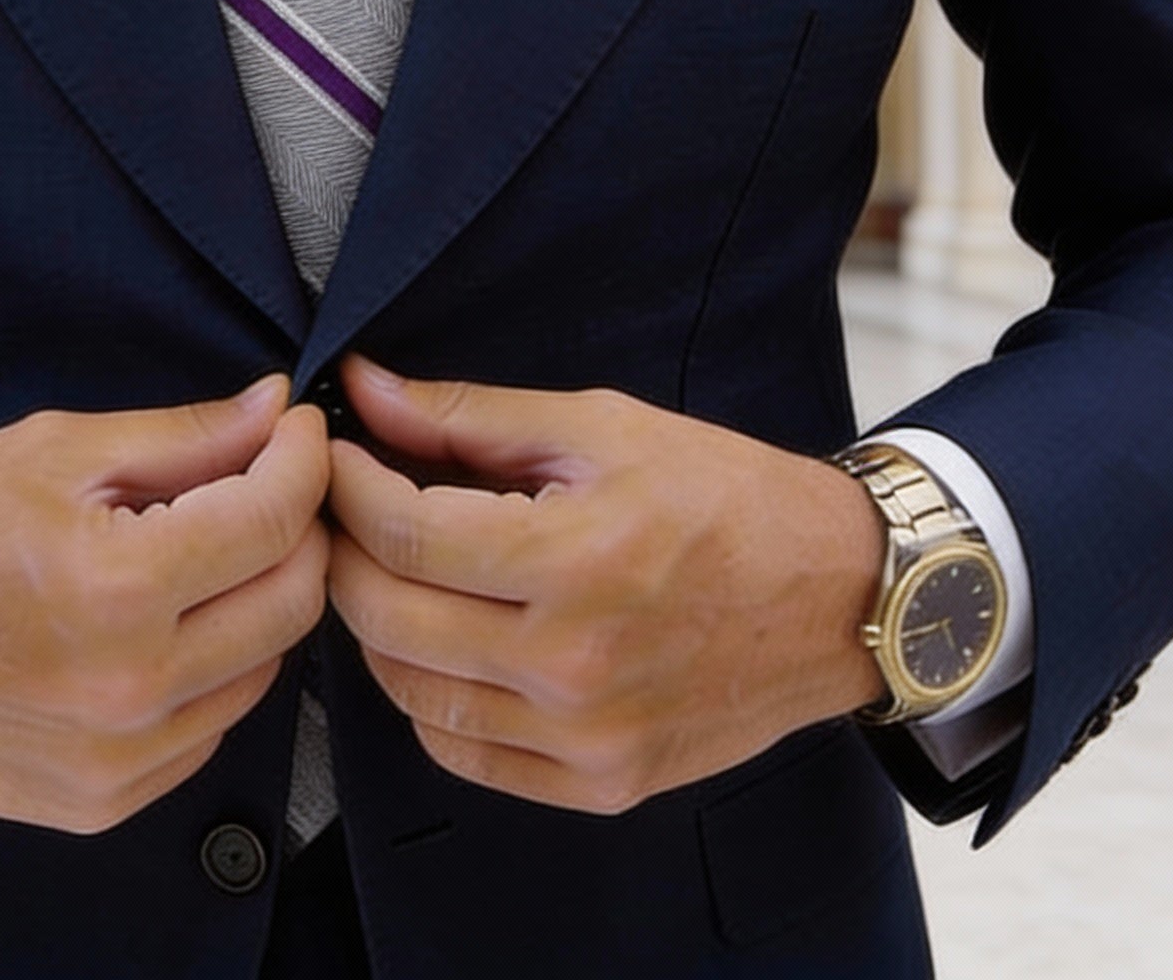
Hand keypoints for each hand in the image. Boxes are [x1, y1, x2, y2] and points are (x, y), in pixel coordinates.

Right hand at [0, 376, 329, 833]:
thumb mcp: (54, 451)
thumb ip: (182, 436)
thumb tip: (274, 410)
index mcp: (116, 586)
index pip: (274, 519)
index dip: (304, 459)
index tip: (298, 430)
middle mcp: (129, 687)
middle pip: (293, 601)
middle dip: (298, 526)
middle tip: (266, 482)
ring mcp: (119, 759)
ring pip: (265, 669)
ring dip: (256, 600)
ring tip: (203, 552)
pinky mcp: (103, 802)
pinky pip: (210, 727)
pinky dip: (211, 669)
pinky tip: (162, 624)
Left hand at [325, 358, 886, 815]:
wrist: (838, 596)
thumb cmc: (726, 497)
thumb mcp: (600, 426)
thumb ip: (470, 416)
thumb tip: (365, 389)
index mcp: (577, 560)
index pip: (403, 532)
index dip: (347, 485)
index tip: (334, 453)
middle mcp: (574, 664)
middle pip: (388, 616)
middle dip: (345, 550)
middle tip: (345, 506)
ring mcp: (585, 737)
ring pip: (409, 693)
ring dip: (377, 625)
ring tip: (391, 568)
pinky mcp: (600, 783)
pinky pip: (463, 753)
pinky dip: (428, 697)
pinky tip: (443, 640)